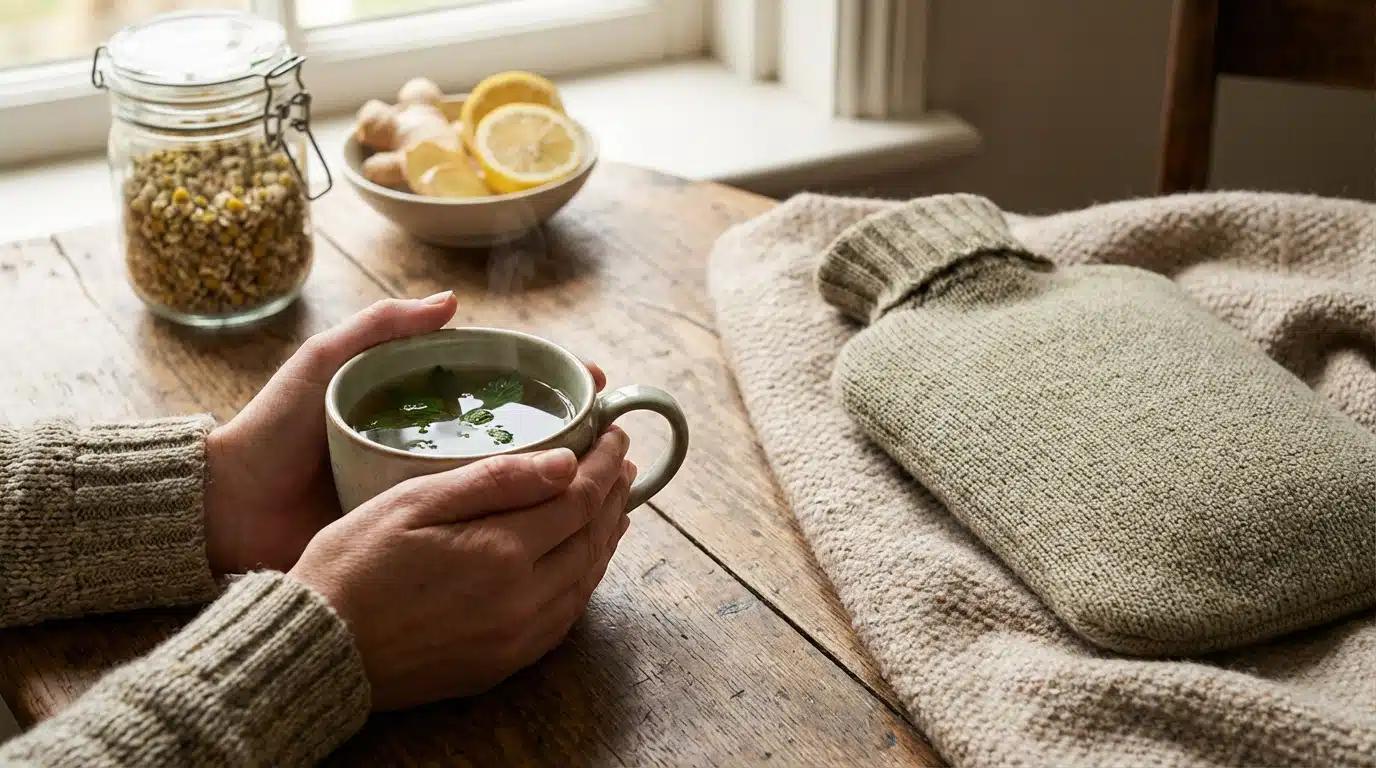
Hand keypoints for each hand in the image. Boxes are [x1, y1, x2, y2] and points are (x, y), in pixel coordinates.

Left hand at [203, 292, 608, 574]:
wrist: (228, 508)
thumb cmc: (273, 430)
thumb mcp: (324, 364)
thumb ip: (378, 329)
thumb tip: (451, 302)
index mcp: (416, 402)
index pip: (499, 385)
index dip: (549, 382)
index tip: (592, 381)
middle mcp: (430, 444)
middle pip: (513, 434)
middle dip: (568, 433)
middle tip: (612, 439)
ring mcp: (424, 492)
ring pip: (501, 482)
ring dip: (552, 482)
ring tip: (600, 483)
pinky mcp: (413, 536)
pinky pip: (470, 526)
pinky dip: (511, 524)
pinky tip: (550, 526)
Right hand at [290, 429, 634, 709]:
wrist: (319, 650)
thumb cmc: (352, 565)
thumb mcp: (412, 503)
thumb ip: (494, 481)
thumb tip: (566, 463)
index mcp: (501, 552)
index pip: (578, 498)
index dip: (602, 463)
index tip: (614, 434)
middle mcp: (522, 599)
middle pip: (591, 538)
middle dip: (612, 495)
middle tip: (622, 463)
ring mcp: (517, 637)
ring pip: (586, 579)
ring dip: (605, 537)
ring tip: (614, 505)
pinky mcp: (504, 663)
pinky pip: (565, 616)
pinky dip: (585, 579)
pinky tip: (583, 561)